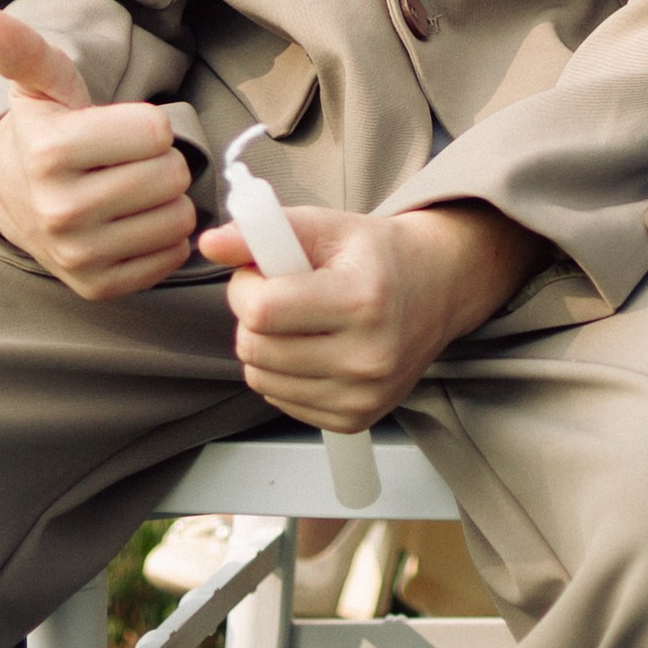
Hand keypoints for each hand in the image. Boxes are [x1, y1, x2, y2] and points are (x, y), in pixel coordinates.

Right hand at [0, 7, 195, 298]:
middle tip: (126, 159)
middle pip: (170, 176)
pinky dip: (162, 237)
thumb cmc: (46, 128)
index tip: (119, 128)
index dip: (147, 124)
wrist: (17, 198)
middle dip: (159, 161)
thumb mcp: (40, 82)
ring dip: (165, 199)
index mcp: (49, 152)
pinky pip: (171, 257)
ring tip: (129, 188)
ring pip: (178, 218)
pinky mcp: (97, 287)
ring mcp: (77, 256)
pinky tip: (131, 221)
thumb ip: (21, 48)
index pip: (157, 132)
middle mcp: (59, 211)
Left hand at [199, 199, 544, 430]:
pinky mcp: (355, 419)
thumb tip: (210, 243)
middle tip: (279, 293)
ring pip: (260, 379)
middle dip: (252, 315)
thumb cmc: (377, 256)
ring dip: (264, 347)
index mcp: (362, 301)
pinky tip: (312, 348)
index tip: (260, 272)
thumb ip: (264, 231)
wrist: (437, 290)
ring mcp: (363, 395)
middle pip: (255, 348)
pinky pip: (280, 400)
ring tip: (298, 320)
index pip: (261, 311)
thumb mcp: (325, 227)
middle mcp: (368, 356)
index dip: (244, 286)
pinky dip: (283, 374)